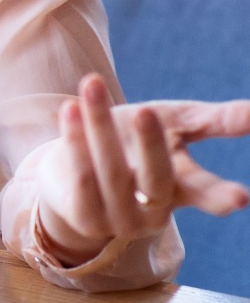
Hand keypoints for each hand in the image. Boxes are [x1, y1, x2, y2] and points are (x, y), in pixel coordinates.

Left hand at [37, 74, 249, 265]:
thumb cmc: (132, 142)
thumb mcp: (172, 125)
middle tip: (147, 111)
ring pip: (111, 171)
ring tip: (92, 84)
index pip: (203, 192)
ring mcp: (119, 218)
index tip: (241, 197)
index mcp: (181, 187)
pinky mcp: (85, 216)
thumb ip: (212, 120)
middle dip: (151, 144)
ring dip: (99, 124)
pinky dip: (75, 141)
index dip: (220, 195)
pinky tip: (70, 108)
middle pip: (157, 179)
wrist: (70, 172)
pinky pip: (81, 179)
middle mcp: (154, 209)